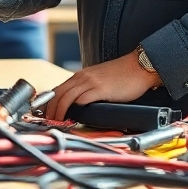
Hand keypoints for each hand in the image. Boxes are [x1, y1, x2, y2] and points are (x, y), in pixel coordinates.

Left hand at [43, 53, 161, 122]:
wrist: (139, 66)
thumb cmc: (123, 75)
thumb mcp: (99, 80)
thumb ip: (88, 89)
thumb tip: (80, 104)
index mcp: (81, 76)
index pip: (58, 89)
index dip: (50, 103)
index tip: (48, 115)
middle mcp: (83, 77)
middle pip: (58, 93)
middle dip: (50, 109)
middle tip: (48, 122)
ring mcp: (91, 82)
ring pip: (67, 96)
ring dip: (59, 111)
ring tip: (57, 122)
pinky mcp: (101, 89)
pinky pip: (83, 98)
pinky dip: (75, 108)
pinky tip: (74, 116)